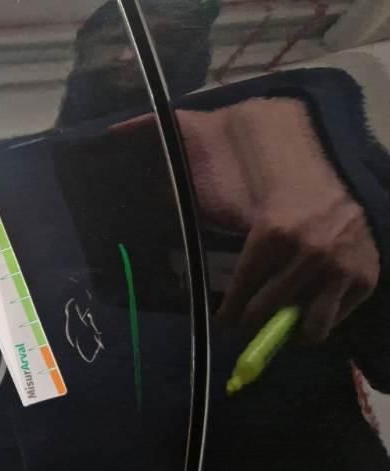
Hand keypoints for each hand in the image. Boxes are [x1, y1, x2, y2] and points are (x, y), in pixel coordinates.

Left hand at [177, 98, 378, 342]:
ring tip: (279, 317)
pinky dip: (321, 318)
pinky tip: (308, 303)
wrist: (331, 157)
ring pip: (308, 328)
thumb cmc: (266, 160)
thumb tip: (114, 132)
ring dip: (289, 327)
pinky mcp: (367, 276)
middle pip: (266, 314)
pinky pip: (337, 318)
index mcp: (271, 233)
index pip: (241, 293)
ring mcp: (342, 267)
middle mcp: (310, 253)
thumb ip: (167, 140)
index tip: (223, 319)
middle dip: (251, 318)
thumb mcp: (213, 144)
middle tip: (245, 317)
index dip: (227, 312)